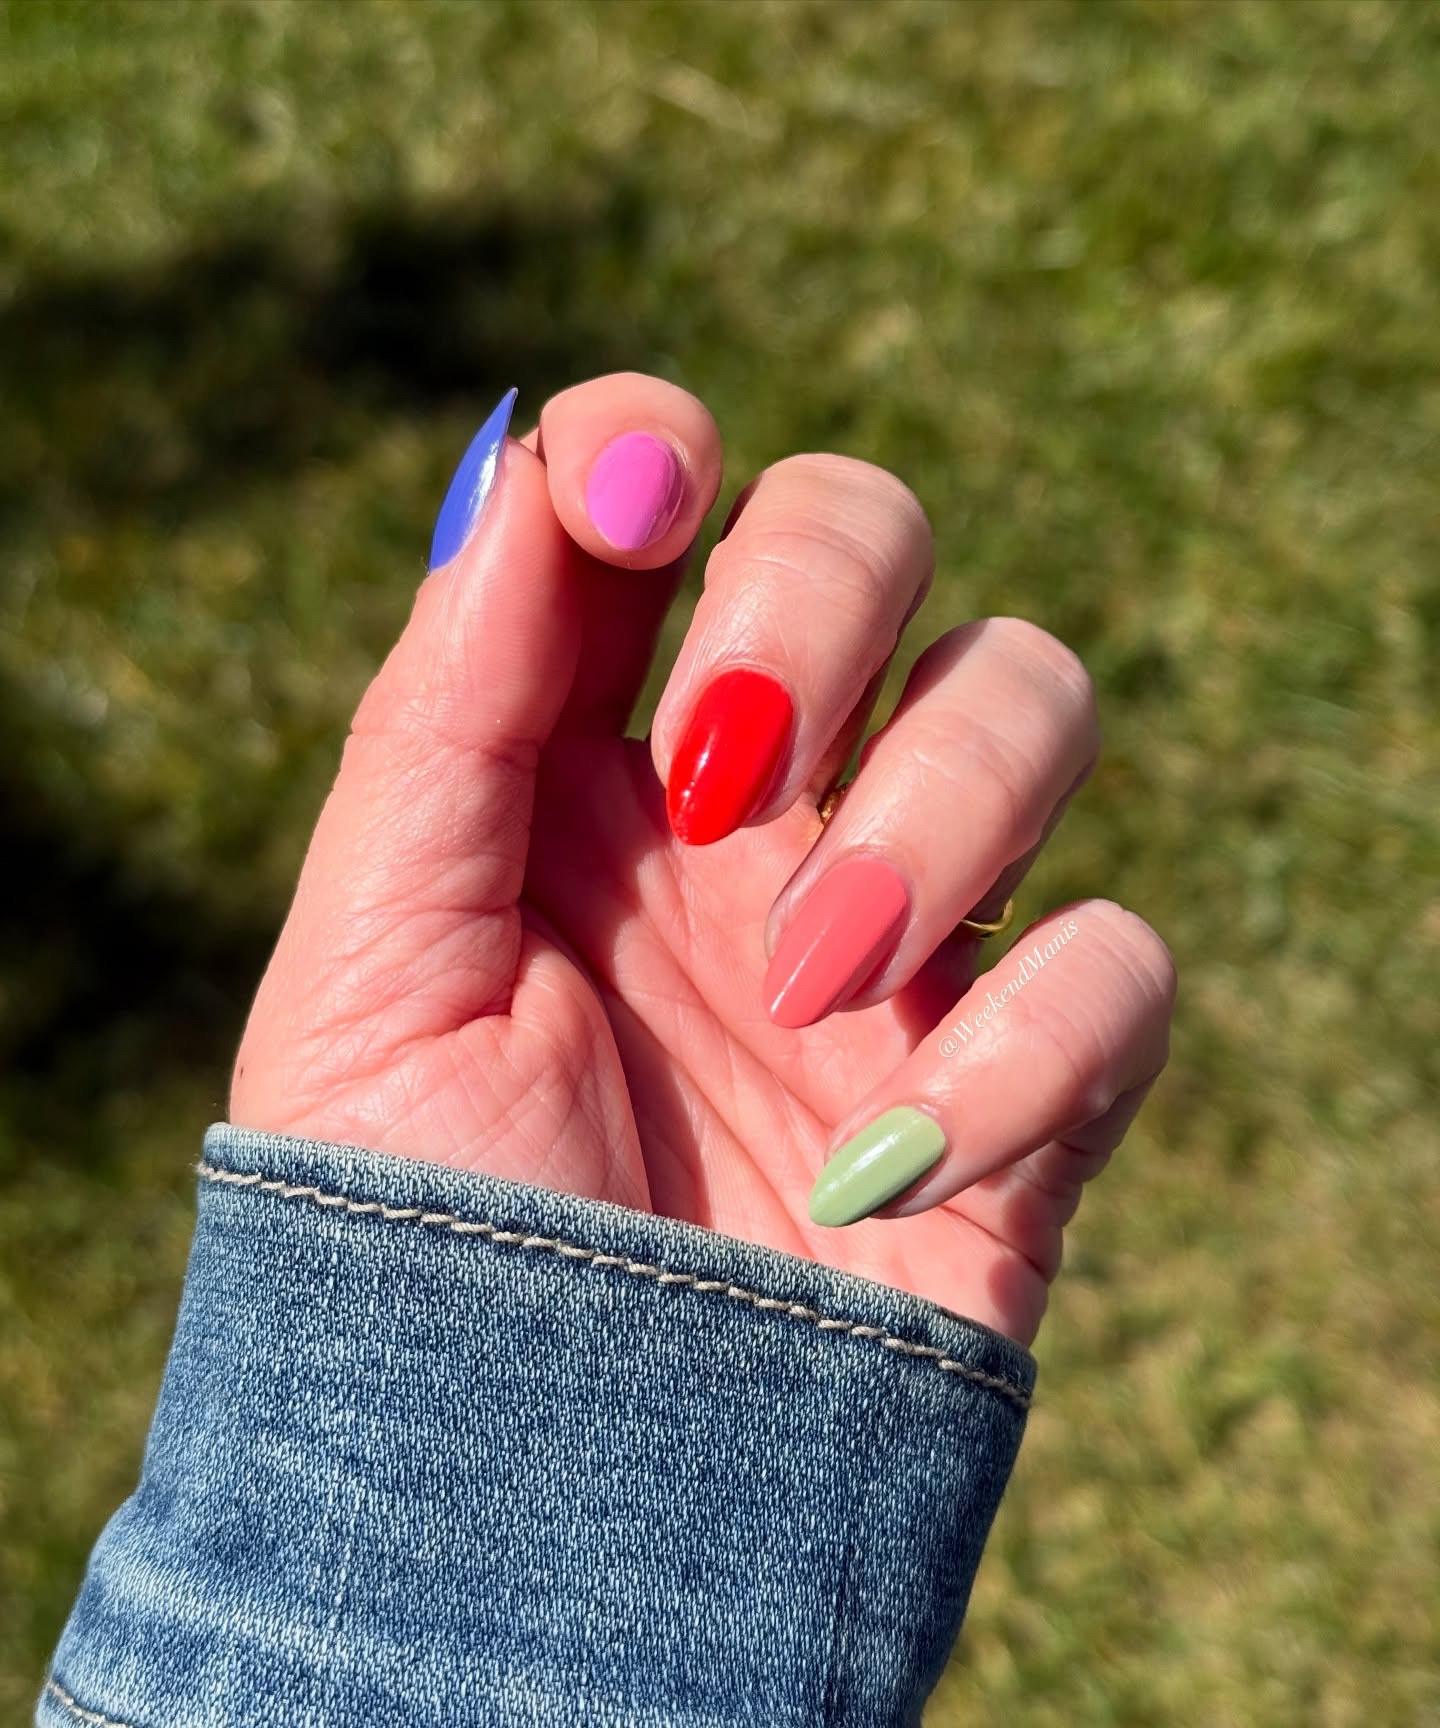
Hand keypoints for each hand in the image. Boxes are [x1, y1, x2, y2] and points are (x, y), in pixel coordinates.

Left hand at [231, 372, 1174, 1346]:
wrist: (524, 1501)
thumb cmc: (414, 1232)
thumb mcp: (375, 951)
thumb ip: (444, 705)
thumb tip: (535, 469)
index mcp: (588, 764)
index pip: (675, 506)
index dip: (665, 452)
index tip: (632, 508)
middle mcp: (757, 815)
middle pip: (879, 536)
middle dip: (820, 592)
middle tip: (719, 767)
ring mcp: (903, 934)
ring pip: (1033, 697)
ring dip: (937, 802)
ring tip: (797, 979)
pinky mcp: (1023, 1082)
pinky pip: (1121, 966)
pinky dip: (1031, 1037)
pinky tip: (890, 1152)